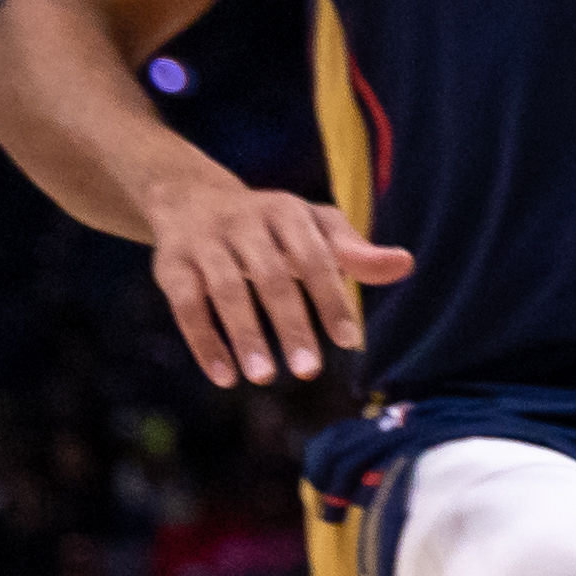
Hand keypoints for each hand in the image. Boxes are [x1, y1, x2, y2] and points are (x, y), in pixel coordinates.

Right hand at [147, 170, 412, 386]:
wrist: (191, 198)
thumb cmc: (272, 225)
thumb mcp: (315, 228)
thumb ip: (356, 252)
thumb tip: (405, 264)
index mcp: (287, 212)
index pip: (314, 257)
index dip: (331, 299)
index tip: (350, 342)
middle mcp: (244, 222)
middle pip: (269, 276)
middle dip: (290, 324)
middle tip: (310, 371)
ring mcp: (204, 242)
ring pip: (224, 290)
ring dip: (244, 336)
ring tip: (263, 378)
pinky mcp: (170, 265)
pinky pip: (185, 305)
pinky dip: (204, 342)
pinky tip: (224, 377)